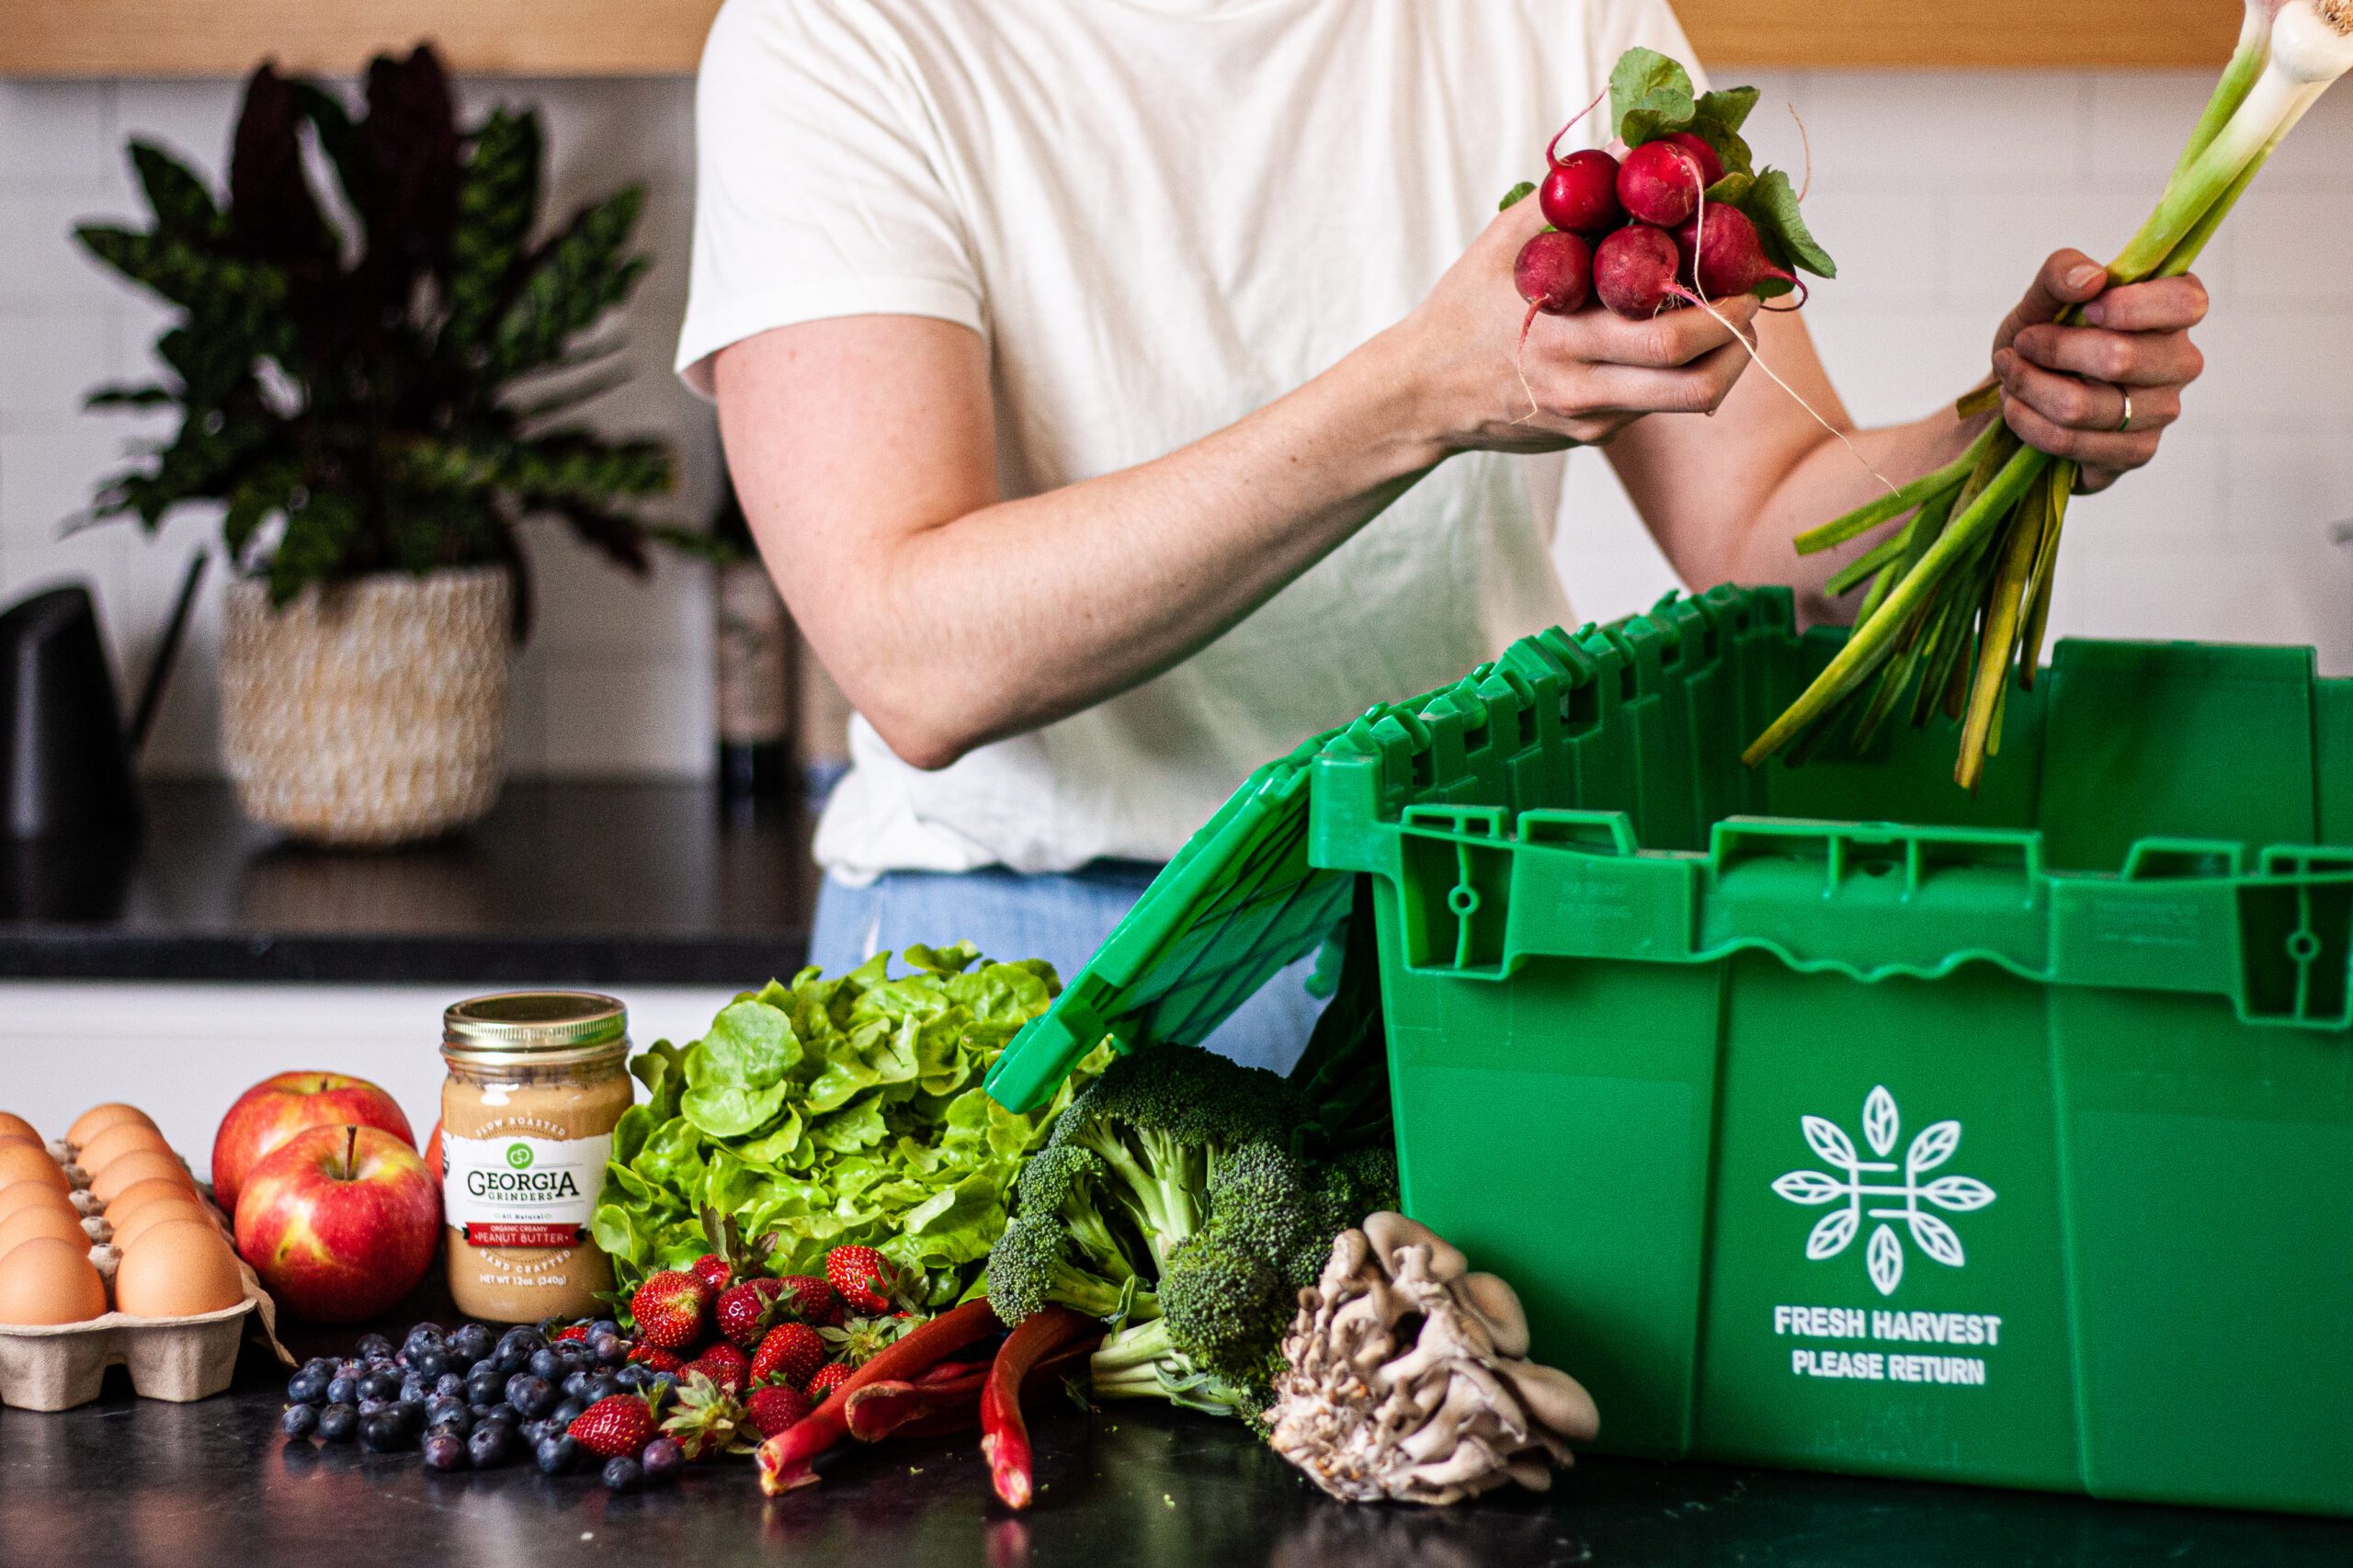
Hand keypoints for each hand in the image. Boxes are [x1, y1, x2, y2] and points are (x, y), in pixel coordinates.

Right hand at [1393, 196, 1760, 453]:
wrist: (1421, 395)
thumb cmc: (1462, 311)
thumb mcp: (1500, 245)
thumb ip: (1565, 199)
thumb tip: (1628, 149)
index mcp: (1564, 336)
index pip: (1669, 333)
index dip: (1721, 303)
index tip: (1740, 265)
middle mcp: (1583, 386)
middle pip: (1692, 375)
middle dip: (1739, 334)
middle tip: (1752, 299)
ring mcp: (1591, 417)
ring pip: (1689, 401)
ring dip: (1728, 362)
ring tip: (1734, 324)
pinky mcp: (1593, 436)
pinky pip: (1657, 406)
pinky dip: (1685, 372)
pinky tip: (1682, 340)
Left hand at [1990, 249, 2207, 492]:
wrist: (2018, 395)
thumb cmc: (2043, 336)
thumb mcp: (2041, 298)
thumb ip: (2061, 273)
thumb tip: (2092, 279)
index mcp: (2173, 310)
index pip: (2185, 302)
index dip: (2131, 306)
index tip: (2087, 309)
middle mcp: (2180, 361)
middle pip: (2120, 358)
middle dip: (2050, 349)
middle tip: (2020, 345)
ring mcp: (2163, 412)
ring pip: (2083, 406)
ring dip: (2027, 387)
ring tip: (2010, 375)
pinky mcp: (2135, 453)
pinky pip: (2070, 442)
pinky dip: (2027, 422)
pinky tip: (2017, 408)